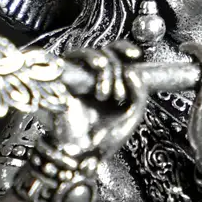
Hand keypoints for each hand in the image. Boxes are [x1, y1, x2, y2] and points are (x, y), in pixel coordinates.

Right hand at [53, 43, 149, 158]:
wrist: (82, 153)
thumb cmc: (103, 137)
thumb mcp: (131, 115)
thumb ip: (139, 93)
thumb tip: (132, 72)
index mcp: (108, 82)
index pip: (115, 54)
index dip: (124, 49)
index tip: (135, 55)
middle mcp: (92, 76)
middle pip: (108, 52)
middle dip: (118, 72)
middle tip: (119, 96)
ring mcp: (76, 75)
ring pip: (94, 54)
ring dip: (108, 71)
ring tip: (105, 94)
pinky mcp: (62, 75)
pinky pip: (77, 56)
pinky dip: (93, 63)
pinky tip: (98, 82)